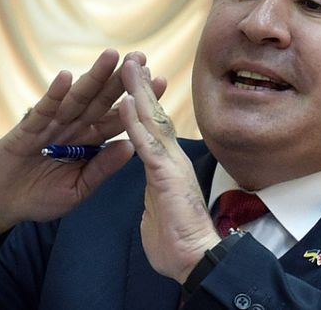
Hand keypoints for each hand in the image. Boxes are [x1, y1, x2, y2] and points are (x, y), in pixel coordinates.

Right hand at [0, 49, 166, 256]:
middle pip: (101, 99)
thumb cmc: (39, 198)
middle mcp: (73, 128)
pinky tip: (66, 78)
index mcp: (89, 141)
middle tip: (141, 56)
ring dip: (92, 77)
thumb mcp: (78, 189)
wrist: (0, 206)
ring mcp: (51, 126)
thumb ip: (101, 169)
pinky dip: (54, 95)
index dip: (138, 100)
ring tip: (110, 56)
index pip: (118, 117)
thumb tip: (132, 147)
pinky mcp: (27, 130)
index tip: (161, 82)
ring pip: (76, 98)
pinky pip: (43, 110)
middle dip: (120, 78)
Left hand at [119, 60, 220, 283]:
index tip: (135, 83)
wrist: (195, 261)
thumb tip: (154, 193)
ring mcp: (171, 164)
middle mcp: (172, 158)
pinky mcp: (166, 175)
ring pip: (152, 121)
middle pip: (155, 115)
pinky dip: (134, 122)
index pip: (154, 128)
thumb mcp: (159, 210)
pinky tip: (125, 101)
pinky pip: (146, 144)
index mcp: (168, 166)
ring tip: (127, 66)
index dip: (144, 104)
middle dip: (142, 86)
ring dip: (138, 92)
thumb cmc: (177, 242)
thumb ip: (156, 194)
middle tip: (132, 59)